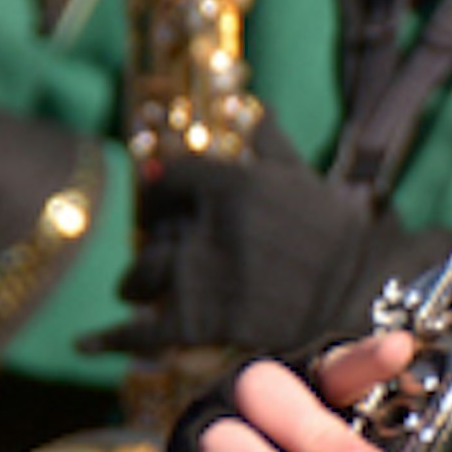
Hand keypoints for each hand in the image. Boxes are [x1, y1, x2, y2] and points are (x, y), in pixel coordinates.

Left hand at [100, 123, 402, 360]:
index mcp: (232, 184)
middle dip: (156, 239)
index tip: (156, 195)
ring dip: (136, 283)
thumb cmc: (341, 238)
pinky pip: (140, 331)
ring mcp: (200, 277)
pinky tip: (87, 343)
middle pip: (155, 229)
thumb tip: (253, 107)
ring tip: (136, 289)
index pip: (171, 178)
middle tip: (158, 249)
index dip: (160, 187)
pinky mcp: (198, 324)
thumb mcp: (307, 179)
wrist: (364, 300)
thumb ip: (270, 144)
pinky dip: (110, 339)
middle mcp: (208, 226)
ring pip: (143, 275)